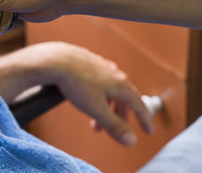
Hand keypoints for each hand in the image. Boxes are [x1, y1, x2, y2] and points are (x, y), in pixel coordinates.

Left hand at [35, 42, 153, 145]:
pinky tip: (88, 99)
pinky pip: (98, 82)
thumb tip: (131, 140)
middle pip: (123, 98)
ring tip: (94, 121)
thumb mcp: (97, 110)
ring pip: (109, 90)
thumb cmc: (75, 82)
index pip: (139, 105)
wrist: (54, 60)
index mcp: (121, 84)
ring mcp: (100, 66)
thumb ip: (114, 126)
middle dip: (119, 117)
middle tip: (113, 130)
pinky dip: (98, 96)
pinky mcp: (87, 62)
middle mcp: (113, 72)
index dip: (144, 120)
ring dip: (106, 108)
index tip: (147, 130)